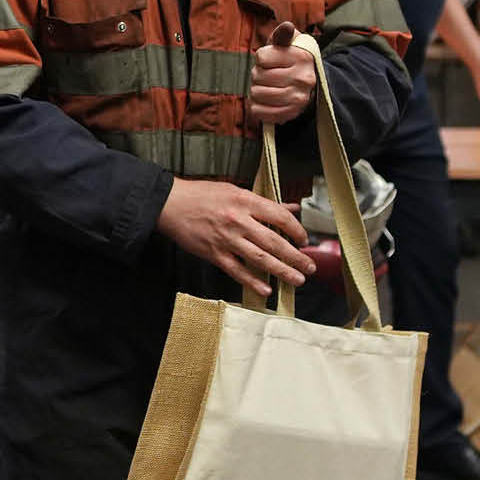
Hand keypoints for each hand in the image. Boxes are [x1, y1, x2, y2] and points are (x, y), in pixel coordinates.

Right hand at [156, 177, 314, 298]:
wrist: (169, 204)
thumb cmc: (201, 194)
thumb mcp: (234, 190)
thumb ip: (264, 202)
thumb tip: (290, 208)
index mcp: (245, 201)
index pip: (280, 217)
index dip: (297, 230)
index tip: (304, 240)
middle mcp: (238, 221)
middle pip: (275, 242)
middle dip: (296, 256)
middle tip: (309, 267)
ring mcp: (226, 239)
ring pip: (260, 259)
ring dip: (282, 271)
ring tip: (297, 279)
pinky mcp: (214, 254)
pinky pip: (237, 271)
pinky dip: (252, 282)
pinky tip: (266, 289)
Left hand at [247, 20, 316, 125]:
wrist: (311, 86)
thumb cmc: (293, 60)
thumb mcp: (291, 43)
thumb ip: (283, 34)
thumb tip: (287, 26)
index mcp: (301, 57)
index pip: (261, 57)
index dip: (261, 57)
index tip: (270, 60)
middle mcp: (303, 79)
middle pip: (257, 76)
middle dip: (258, 74)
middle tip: (267, 75)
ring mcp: (297, 99)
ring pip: (256, 94)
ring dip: (256, 90)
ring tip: (267, 87)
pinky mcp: (290, 114)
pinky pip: (258, 111)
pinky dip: (256, 106)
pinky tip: (265, 101)